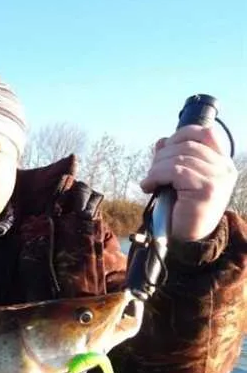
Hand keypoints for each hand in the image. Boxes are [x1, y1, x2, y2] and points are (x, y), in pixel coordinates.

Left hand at [140, 125, 236, 241]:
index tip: (164, 148)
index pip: (206, 133)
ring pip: (179, 158)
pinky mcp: (207, 189)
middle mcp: (224, 168)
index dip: (181, 135)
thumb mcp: (179, 179)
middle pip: (188, 145)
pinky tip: (148, 187)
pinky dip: (156, 176)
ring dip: (156, 169)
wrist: (186, 238)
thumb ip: (173, 158)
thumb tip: (162, 140)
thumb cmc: (181, 208)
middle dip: (162, 156)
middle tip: (152, 173)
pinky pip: (175, 172)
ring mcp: (218, 178)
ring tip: (149, 182)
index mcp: (221, 162)